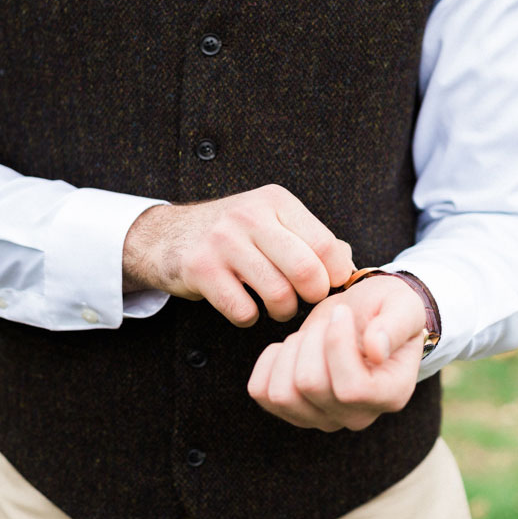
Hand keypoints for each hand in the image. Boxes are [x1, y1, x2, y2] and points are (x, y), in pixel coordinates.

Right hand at [122, 185, 352, 325]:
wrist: (167, 235)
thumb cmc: (234, 234)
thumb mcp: (273, 221)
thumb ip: (313, 240)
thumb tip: (351, 266)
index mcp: (276, 201)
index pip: (325, 244)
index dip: (335, 275)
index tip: (329, 286)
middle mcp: (250, 215)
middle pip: (306, 270)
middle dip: (313, 296)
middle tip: (306, 299)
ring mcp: (223, 242)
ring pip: (278, 294)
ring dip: (284, 311)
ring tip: (278, 305)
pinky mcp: (200, 270)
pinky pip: (244, 311)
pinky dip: (250, 318)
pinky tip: (246, 306)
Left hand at [247, 275, 425, 431]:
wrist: (365, 315)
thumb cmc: (386, 309)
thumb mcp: (402, 306)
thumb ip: (394, 325)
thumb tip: (376, 350)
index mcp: (391, 394)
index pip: (353, 388)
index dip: (337, 345)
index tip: (341, 311)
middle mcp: (359, 416)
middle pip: (311, 386)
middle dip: (312, 339)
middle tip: (328, 320)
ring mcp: (324, 419)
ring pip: (284, 394)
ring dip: (292, 351)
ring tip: (311, 334)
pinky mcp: (294, 410)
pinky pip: (262, 393)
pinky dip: (269, 361)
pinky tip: (291, 346)